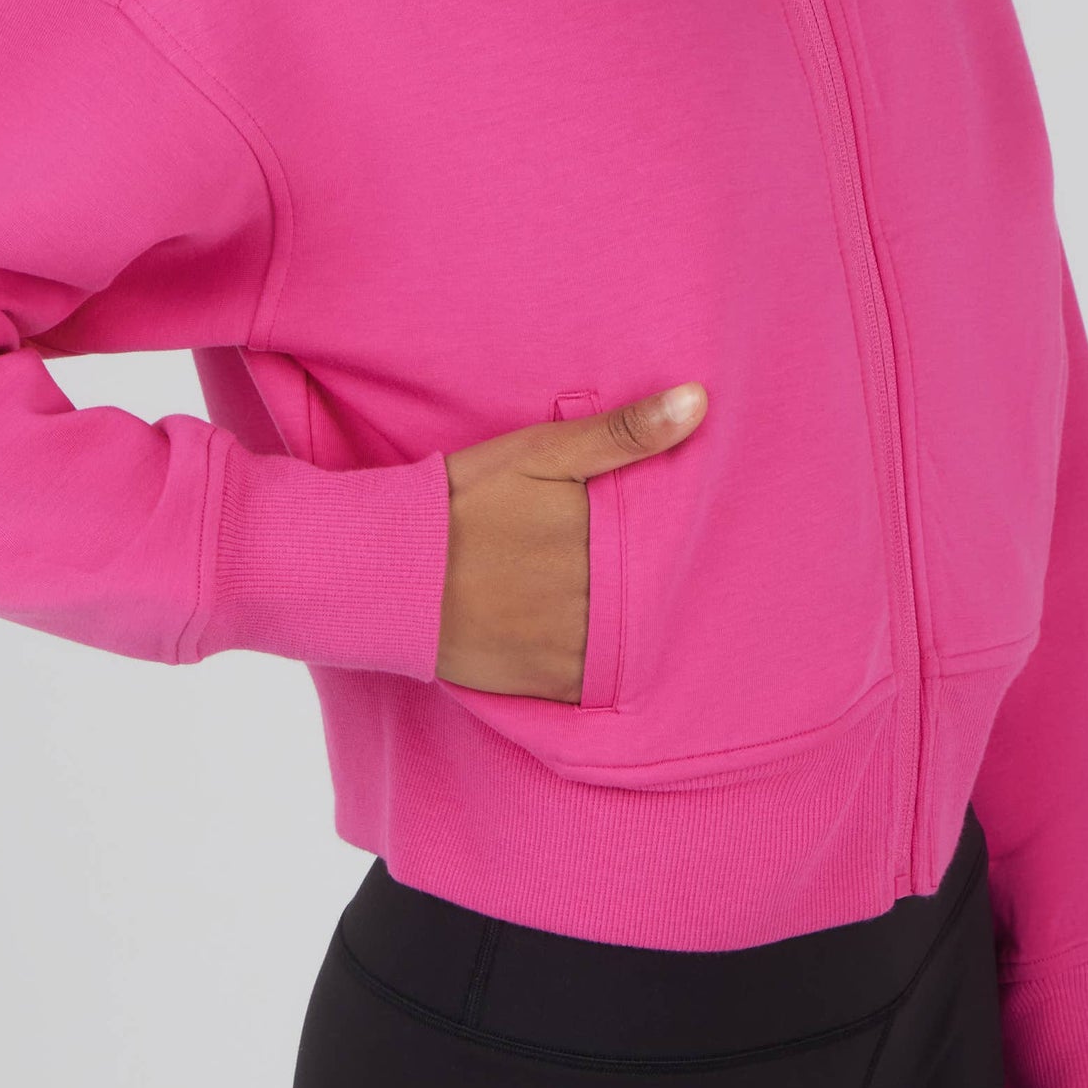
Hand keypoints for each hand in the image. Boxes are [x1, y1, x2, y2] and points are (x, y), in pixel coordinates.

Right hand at [434, 383, 707, 697]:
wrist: (389, 572)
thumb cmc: (464, 503)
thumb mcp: (540, 452)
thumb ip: (622, 433)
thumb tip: (699, 402)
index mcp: (610, 543)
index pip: (673, 550)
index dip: (671, 543)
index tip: (665, 538)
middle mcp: (603, 603)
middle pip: (652, 599)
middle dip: (647, 586)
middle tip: (621, 571)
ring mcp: (577, 649)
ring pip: (630, 644)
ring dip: (626, 629)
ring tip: (597, 603)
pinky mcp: (548, 684)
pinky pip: (596, 686)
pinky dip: (597, 668)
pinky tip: (579, 639)